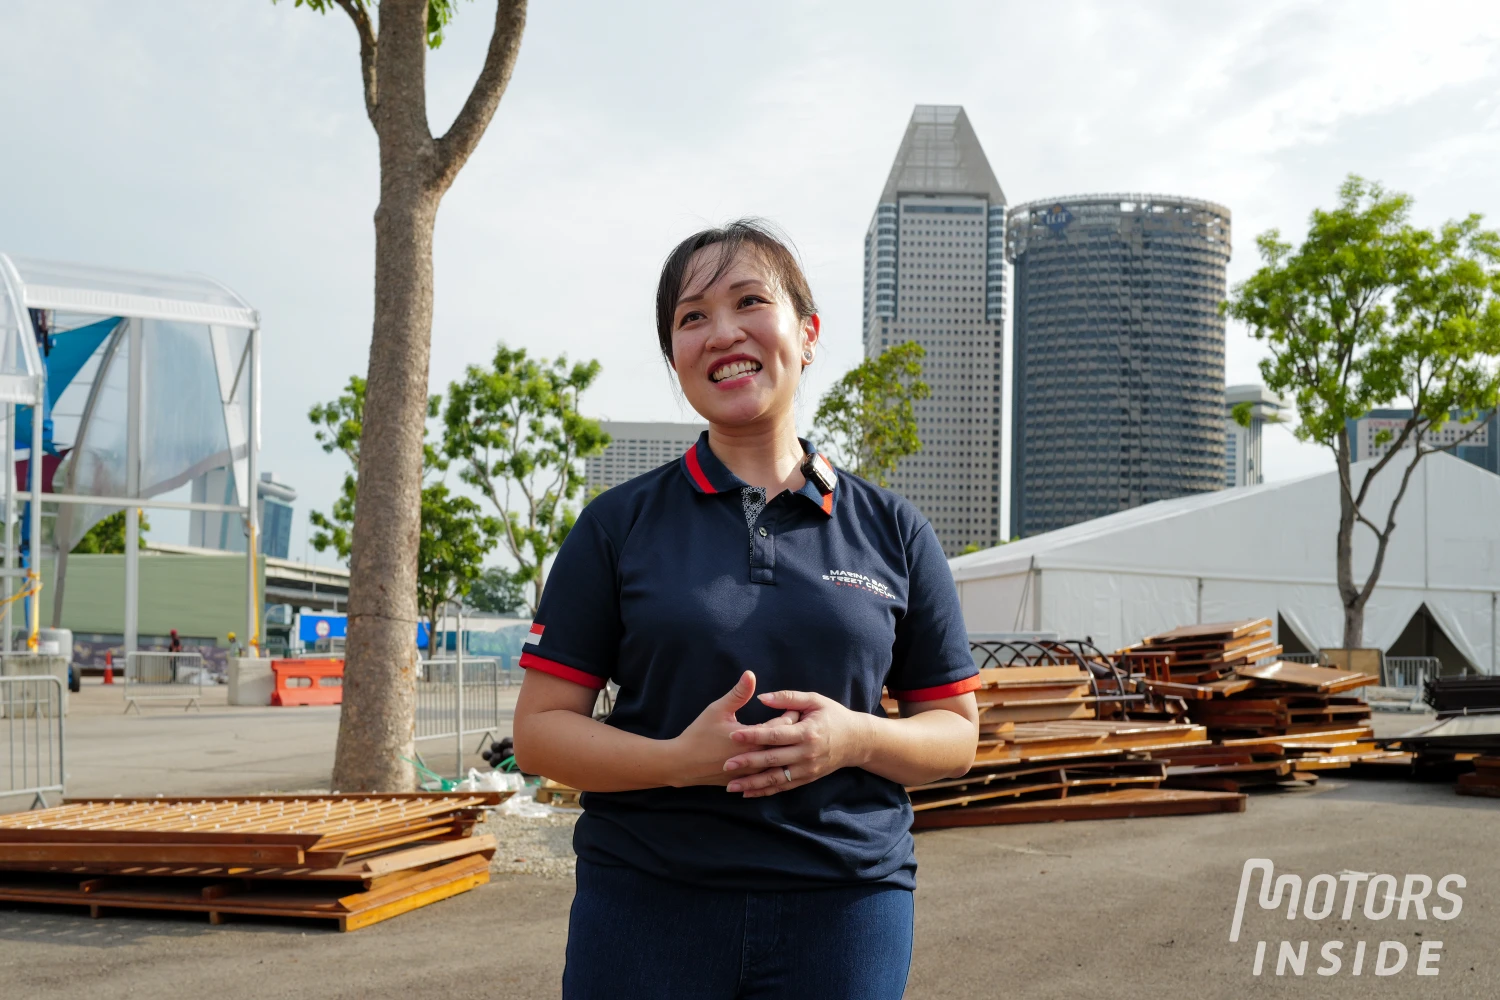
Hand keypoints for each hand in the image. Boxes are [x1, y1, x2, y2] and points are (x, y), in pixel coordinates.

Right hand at [664, 671, 798, 786]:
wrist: (683, 764)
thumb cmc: (699, 734)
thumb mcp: (718, 710)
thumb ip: (738, 693)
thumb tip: (750, 674)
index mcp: (752, 738)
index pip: (782, 725)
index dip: (791, 714)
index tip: (800, 706)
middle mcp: (756, 758)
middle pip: (784, 744)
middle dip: (794, 732)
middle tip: (804, 721)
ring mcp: (752, 773)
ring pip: (779, 762)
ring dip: (787, 750)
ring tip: (795, 740)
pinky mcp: (747, 781)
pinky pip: (768, 775)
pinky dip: (777, 766)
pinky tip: (782, 759)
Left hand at [723, 690, 871, 796]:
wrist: (857, 741)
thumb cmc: (833, 716)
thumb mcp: (814, 700)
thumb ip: (787, 698)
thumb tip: (762, 697)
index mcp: (807, 732)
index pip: (775, 735)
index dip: (754, 735)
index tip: (733, 734)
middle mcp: (806, 754)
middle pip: (772, 760)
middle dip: (748, 763)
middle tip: (726, 764)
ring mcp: (807, 769)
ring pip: (775, 779)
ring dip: (752, 784)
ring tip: (730, 786)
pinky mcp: (807, 778)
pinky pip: (783, 787)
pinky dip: (764, 792)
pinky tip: (747, 793)